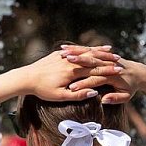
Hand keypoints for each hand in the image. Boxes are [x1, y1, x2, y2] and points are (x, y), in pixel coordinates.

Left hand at [0, 47, 117, 102]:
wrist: (26, 78)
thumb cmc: (43, 90)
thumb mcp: (60, 97)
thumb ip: (78, 95)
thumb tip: (94, 93)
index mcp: (72, 73)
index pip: (95, 70)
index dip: (108, 71)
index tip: (120, 71)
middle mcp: (70, 62)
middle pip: (92, 59)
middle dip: (107, 59)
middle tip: (120, 60)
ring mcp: (64, 57)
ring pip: (85, 52)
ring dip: (98, 51)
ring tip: (111, 50)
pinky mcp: (58, 55)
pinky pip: (76, 50)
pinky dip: (87, 48)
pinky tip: (93, 48)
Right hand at [61, 45, 145, 103]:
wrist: (139, 73)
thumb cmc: (131, 87)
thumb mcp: (126, 96)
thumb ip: (116, 98)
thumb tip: (103, 100)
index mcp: (114, 76)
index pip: (97, 80)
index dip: (84, 84)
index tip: (71, 88)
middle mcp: (109, 65)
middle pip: (91, 63)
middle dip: (78, 63)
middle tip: (64, 63)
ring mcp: (106, 58)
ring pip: (89, 54)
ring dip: (76, 53)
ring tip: (63, 53)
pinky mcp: (103, 54)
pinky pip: (89, 50)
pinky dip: (78, 49)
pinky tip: (66, 49)